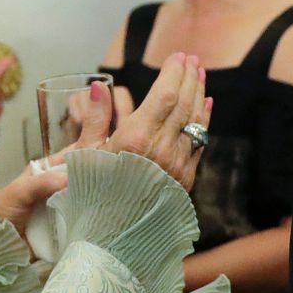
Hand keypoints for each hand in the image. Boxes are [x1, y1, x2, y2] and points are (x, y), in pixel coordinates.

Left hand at [0, 81, 114, 234]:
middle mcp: (59, 187)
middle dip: (102, 176)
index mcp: (47, 172)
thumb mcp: (19, 191)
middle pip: (86, 177)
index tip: (113, 148)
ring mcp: (65, 207)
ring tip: (124, 194)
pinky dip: (95, 218)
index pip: (74, 155)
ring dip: (101, 198)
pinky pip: (85, 219)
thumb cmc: (1, 212)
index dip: (92, 151)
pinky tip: (111, 216)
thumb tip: (69, 178)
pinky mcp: (67, 228)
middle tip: (124, 173)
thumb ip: (42, 183)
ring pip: (88, 198)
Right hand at [99, 53, 209, 190]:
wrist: (110, 237)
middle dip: (189, 77)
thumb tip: (96, 86)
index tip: (177, 56)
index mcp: (135, 139)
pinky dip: (203, 120)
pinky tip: (206, 104)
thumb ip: (95, 118)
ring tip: (200, 74)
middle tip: (192, 59)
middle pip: (183, 104)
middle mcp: (160, 150)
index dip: (173, 72)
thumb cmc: (91, 194)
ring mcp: (176, 165)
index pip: (164, 95)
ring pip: (194, 121)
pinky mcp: (184, 180)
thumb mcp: (86, 154)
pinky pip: (199, 142)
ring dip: (199, 94)